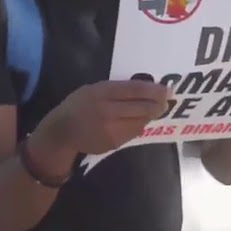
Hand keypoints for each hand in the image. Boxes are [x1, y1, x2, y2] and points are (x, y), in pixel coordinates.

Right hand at [31, 80, 171, 158]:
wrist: (62, 132)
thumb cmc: (78, 105)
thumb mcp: (93, 89)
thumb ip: (116, 89)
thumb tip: (145, 88)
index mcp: (102, 93)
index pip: (135, 90)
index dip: (154, 90)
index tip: (167, 89)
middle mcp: (108, 111)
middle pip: (143, 107)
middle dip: (159, 104)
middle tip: (166, 101)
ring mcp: (111, 129)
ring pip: (141, 122)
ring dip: (149, 115)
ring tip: (153, 109)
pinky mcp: (114, 143)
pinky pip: (134, 132)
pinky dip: (138, 125)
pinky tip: (136, 121)